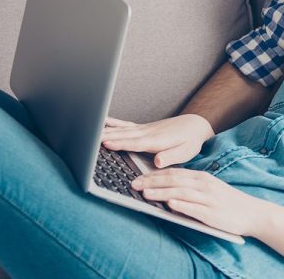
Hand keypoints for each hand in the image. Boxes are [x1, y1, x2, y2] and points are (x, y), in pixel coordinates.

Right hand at [100, 114, 214, 167]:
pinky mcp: (143, 128)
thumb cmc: (190, 141)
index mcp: (157, 140)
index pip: (136, 143)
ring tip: (90, 131)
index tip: (106, 144)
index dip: (121, 143)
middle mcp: (148, 132)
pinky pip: (125, 125)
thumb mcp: (186, 152)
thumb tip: (157, 161)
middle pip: (124, 135)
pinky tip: (102, 121)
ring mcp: (144, 129)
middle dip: (107, 137)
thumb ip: (171, 156)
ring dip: (106, 130)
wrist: (195, 125)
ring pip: (122, 129)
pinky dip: (113, 123)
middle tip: (89, 138)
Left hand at [131, 168, 266, 236]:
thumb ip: (189, 187)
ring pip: (181, 193)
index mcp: (201, 177)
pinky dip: (181, 205)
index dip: (153, 175)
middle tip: (134, 184)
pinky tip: (170, 204)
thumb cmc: (227, 202)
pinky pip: (194, 208)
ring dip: (161, 193)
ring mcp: (208, 199)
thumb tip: (166, 189)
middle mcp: (203, 185)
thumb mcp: (208, 188)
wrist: (252, 212)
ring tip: (145, 194)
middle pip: (174, 181)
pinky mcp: (212, 214)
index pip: (173, 173)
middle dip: (152, 182)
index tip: (137, 177)